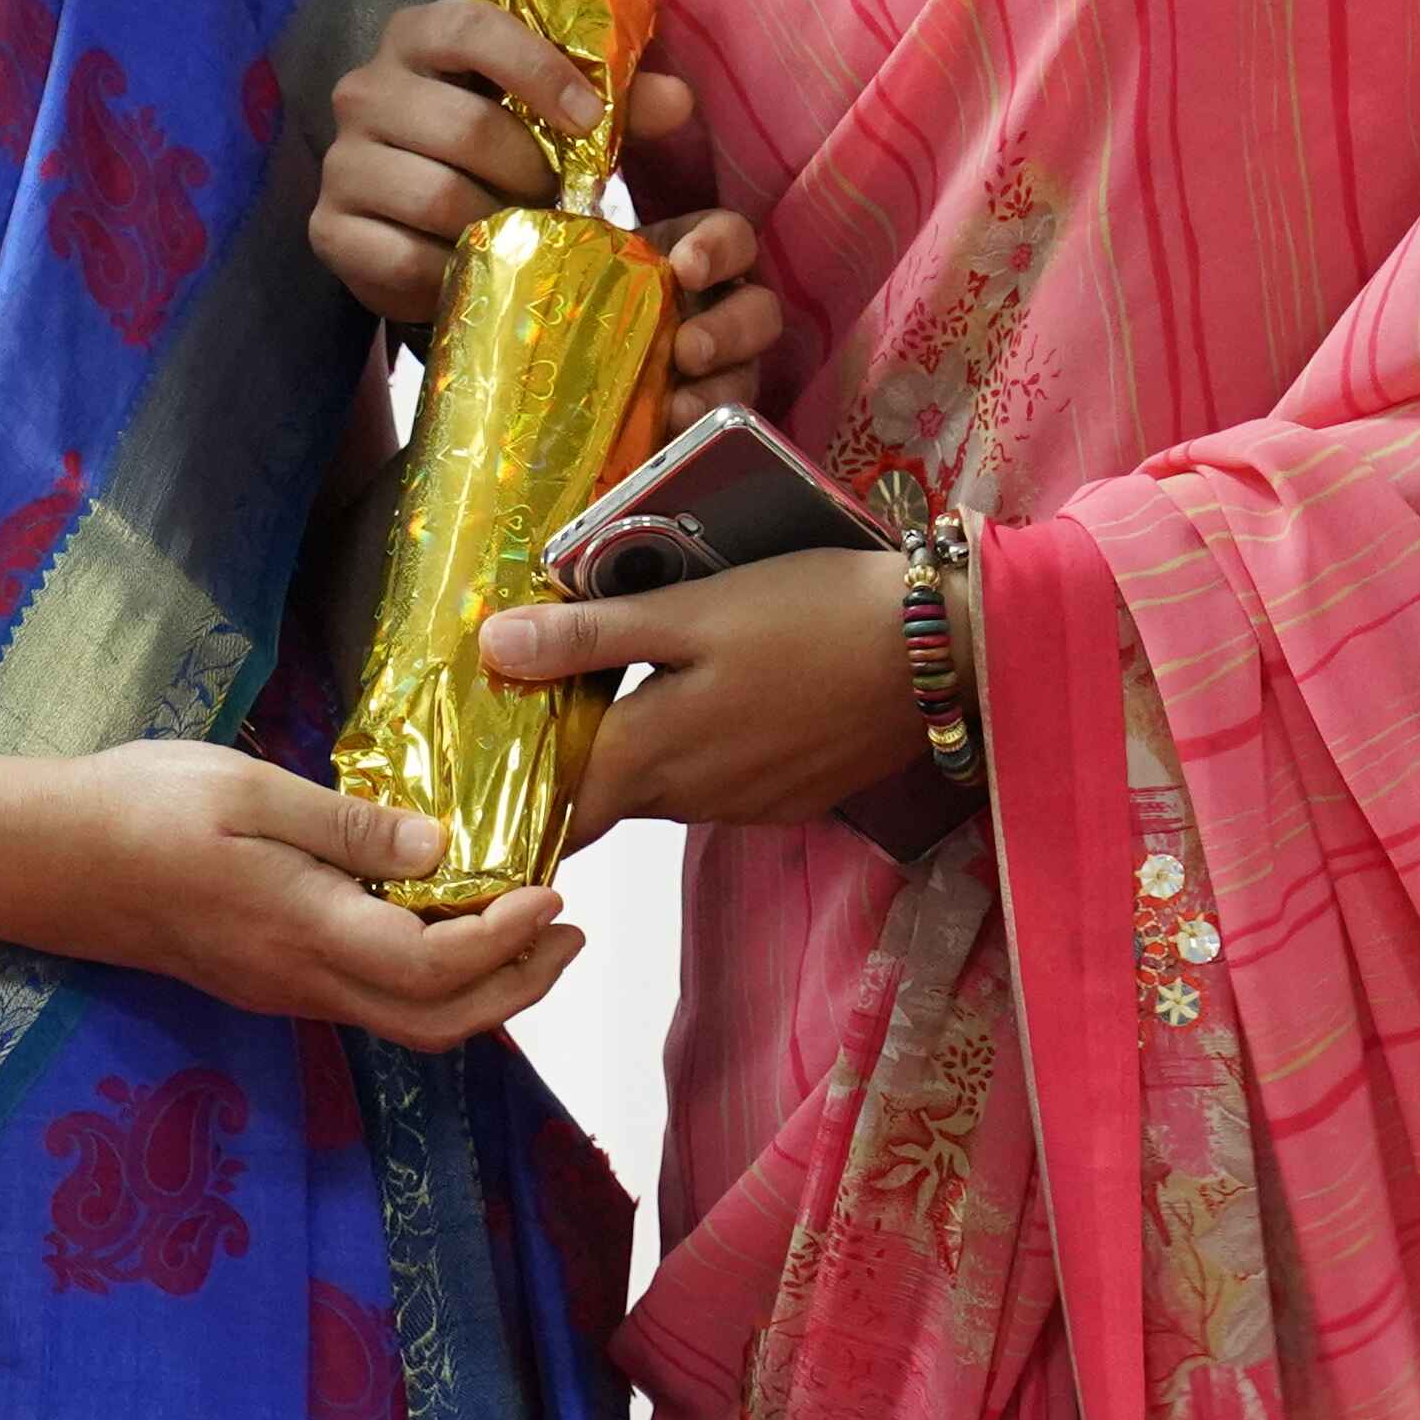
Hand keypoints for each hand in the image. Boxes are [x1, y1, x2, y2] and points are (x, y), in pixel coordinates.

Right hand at [0, 738, 580, 1052]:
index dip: (509, 942)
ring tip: (529, 930)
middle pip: (434, 1024)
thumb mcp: (248, 788)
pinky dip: (428, 978)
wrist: (39, 860)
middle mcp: (298, 981)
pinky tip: (439, 920)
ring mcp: (277, 989)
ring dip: (479, 990)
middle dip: (518, 989)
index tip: (555, 892)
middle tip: (572, 933)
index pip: (435, 968)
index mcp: (305, 929)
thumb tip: (444, 848)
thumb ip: (349, 825)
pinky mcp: (259, 980)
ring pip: (402, 1022)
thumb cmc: (136, 808)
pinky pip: (364, 1001)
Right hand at [310, 0, 788, 392]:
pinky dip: (453, 271)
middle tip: (558, 197)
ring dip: (498, 224)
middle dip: (530, 172)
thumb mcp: (556, 112)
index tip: (591, 119)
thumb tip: (677, 100)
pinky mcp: (328, 228)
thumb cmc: (498, 146)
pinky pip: (401, 258)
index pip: (472, 28)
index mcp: (419, 35)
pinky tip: (476, 268)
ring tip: (522, 231)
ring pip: (436, 197)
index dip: (538, 69)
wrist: (417, 218)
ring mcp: (341, 161)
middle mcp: (366, 89)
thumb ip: (619, 99)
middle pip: (465, 128)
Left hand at [474, 543, 932, 834]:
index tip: (480, 786)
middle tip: (538, 711)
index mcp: (654, 754)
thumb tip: (494, 647)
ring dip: (634, 756)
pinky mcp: (790, 797)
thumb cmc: (811, 613)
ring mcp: (745, 804)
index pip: (559, 810)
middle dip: (569, 768)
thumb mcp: (692, 608)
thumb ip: (592, 635)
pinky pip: (716, 786)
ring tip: (615, 693)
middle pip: (606, 797)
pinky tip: (705, 702)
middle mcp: (691, 798)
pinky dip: (695, 755)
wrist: (939, 653)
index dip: (514, 804)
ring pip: (662, 789)